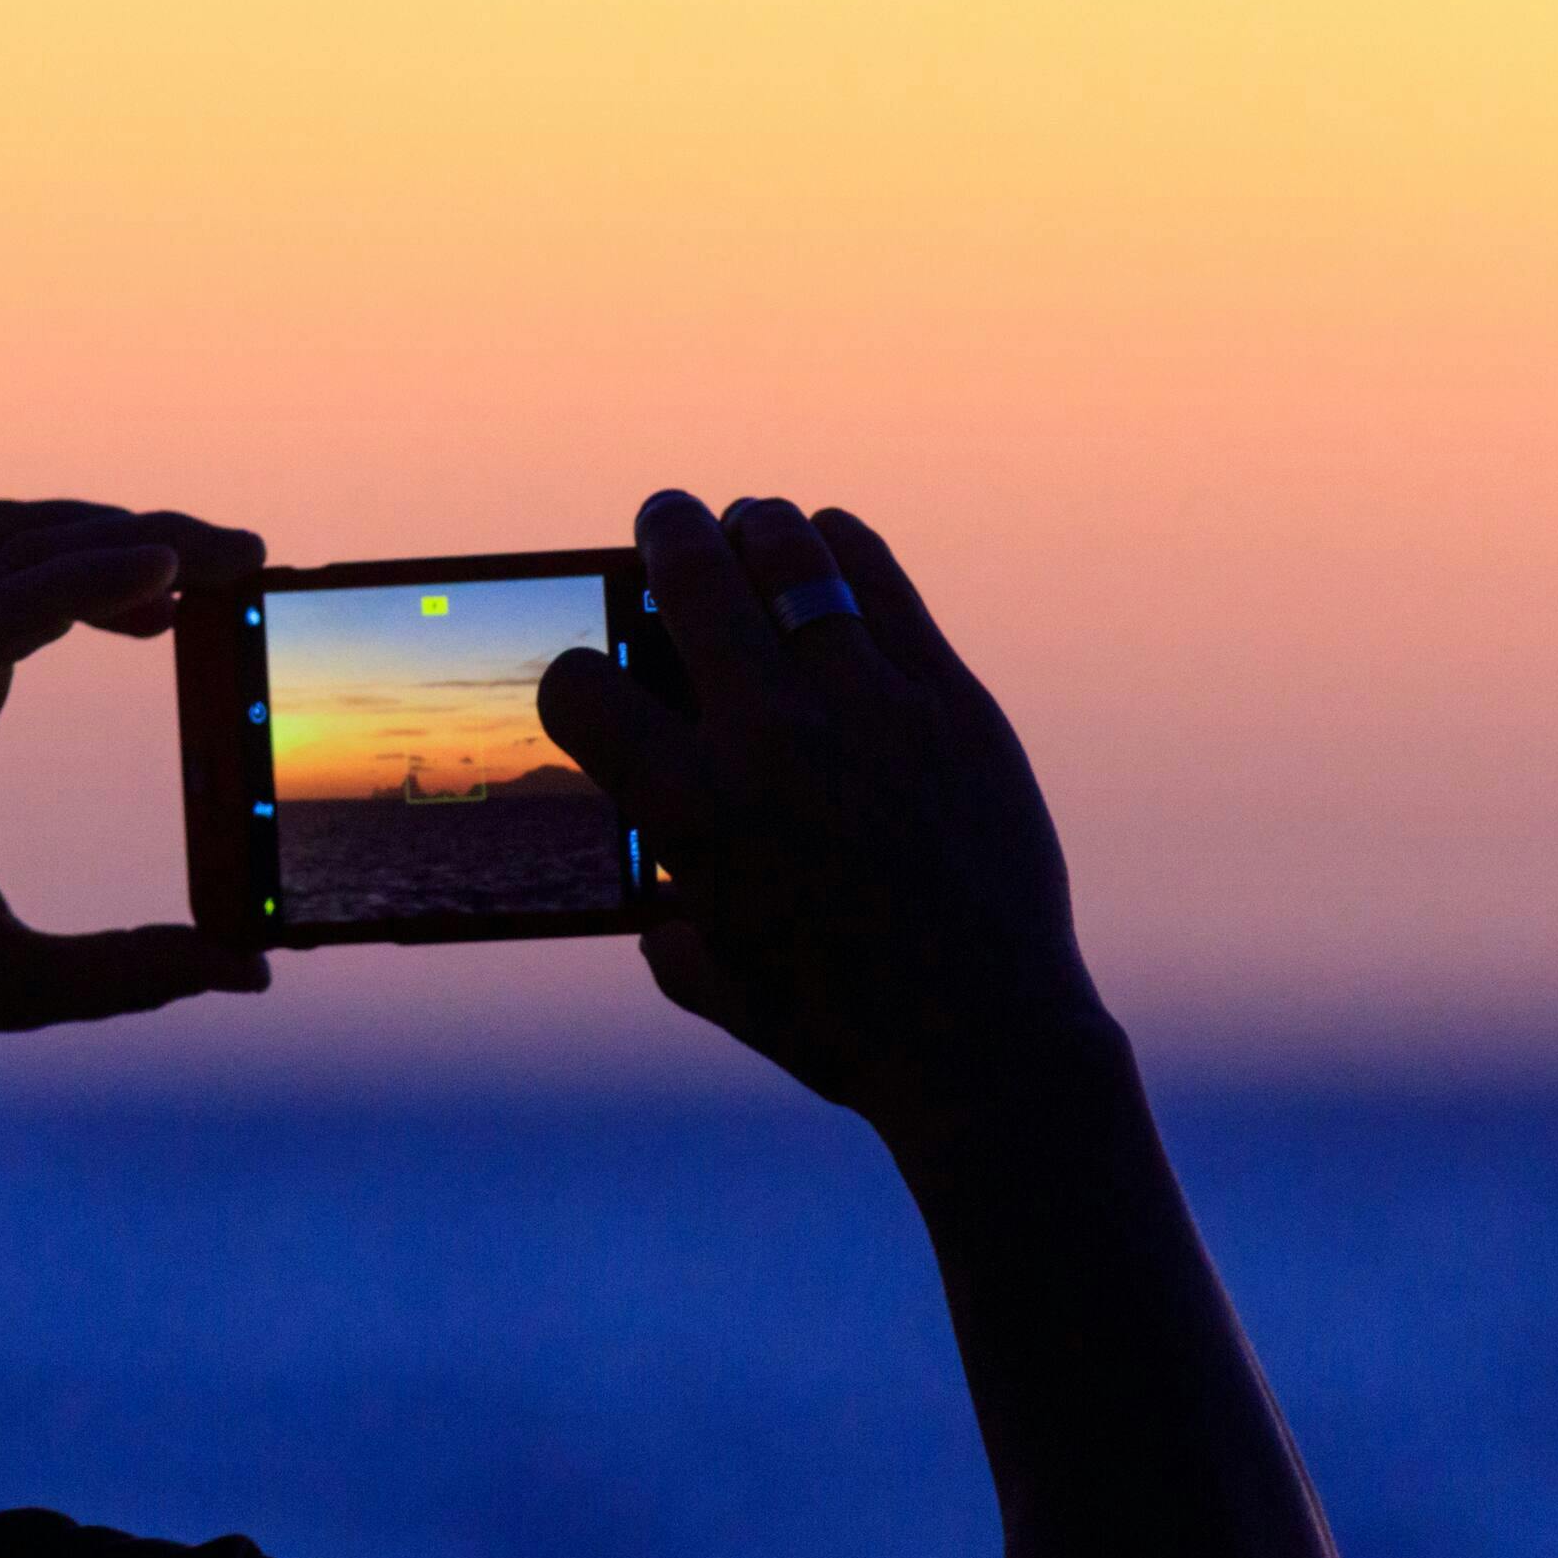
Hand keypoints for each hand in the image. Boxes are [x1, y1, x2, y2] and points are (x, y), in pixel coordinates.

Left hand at [0, 498, 272, 1057]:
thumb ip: (128, 974)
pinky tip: (125, 610)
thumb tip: (249, 966)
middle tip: (239, 560)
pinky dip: (54, 562)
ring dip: (91, 537)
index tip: (177, 571)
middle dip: (129, 537)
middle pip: (0, 554)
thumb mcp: (2, 990)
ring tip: (193, 578)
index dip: (83, 581)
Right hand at [536, 493, 1110, 1137]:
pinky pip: (880, 581)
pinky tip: (827, 551)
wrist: (984, 1035)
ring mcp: (868, 708)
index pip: (580, 687)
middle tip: (664, 522)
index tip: (592, 678)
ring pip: (791, 554)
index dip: (572, 677)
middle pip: (689, 574)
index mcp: (692, 810)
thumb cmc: (836, 1023)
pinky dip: (840, 550)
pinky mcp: (950, 698)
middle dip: (662, 534)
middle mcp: (770, 740)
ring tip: (748, 529)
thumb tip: (651, 875)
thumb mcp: (712, 975)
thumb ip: (660, 911)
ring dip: (753, 528)